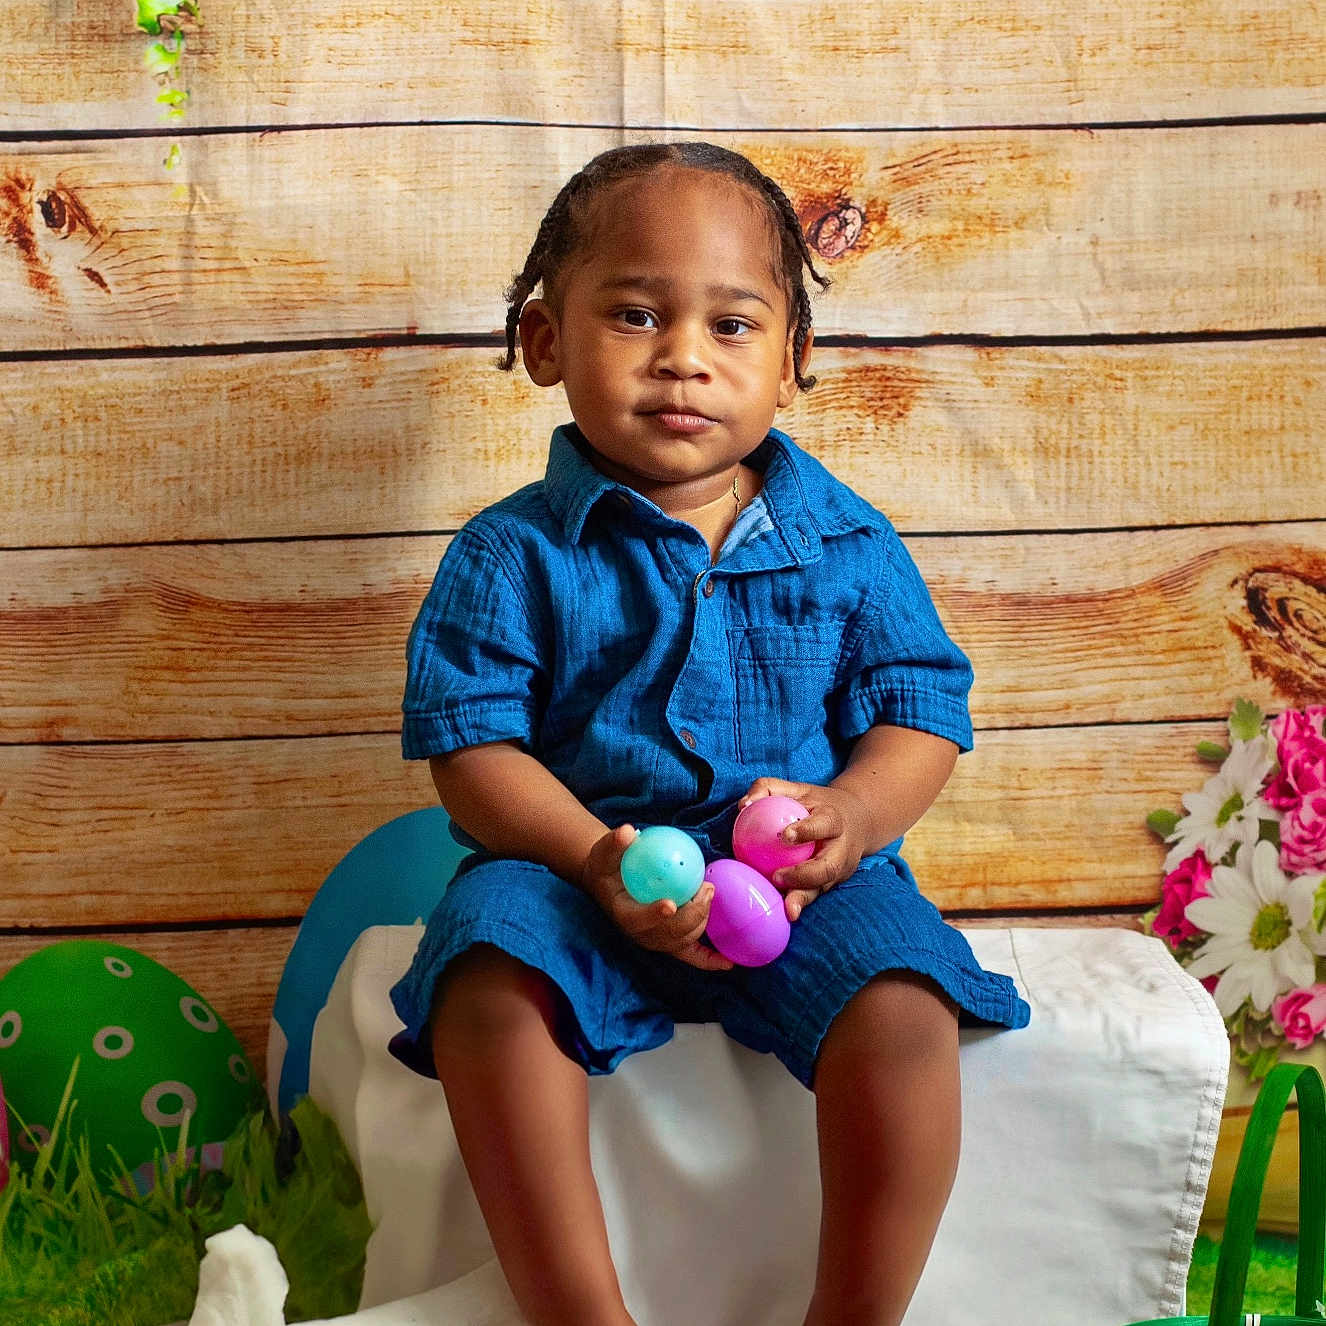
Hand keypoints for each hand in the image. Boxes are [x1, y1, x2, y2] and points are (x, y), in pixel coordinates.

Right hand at [581, 825, 733, 971]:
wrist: (609, 882)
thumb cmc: (608, 866)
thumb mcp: (605, 852)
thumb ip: (615, 843)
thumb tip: (629, 832)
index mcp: (624, 914)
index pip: (639, 919)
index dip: (654, 915)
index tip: (670, 904)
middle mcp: (640, 934)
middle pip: (671, 933)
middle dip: (694, 913)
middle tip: (706, 887)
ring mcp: (656, 940)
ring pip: (685, 940)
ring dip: (702, 920)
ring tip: (709, 891)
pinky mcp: (669, 941)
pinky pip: (691, 955)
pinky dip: (710, 960)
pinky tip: (728, 962)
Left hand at [738, 778, 871, 921]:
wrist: (858, 821)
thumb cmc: (818, 804)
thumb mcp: (798, 790)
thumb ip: (770, 789)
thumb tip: (743, 805)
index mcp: (834, 820)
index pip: (824, 825)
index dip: (807, 831)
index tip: (785, 836)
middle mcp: (841, 848)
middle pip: (829, 866)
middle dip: (805, 875)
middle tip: (778, 877)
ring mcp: (840, 869)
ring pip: (824, 887)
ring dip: (804, 898)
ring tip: (788, 909)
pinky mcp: (833, 883)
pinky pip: (815, 894)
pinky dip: (800, 903)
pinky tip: (784, 912)